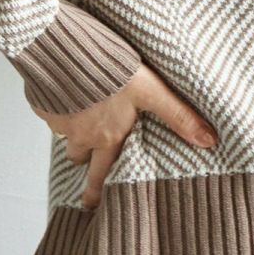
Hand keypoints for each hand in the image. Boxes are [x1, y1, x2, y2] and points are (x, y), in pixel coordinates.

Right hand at [29, 62, 219, 209]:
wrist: (68, 49)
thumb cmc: (111, 68)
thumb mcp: (151, 91)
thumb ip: (178, 115)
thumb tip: (209, 141)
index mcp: (107, 137)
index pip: (103, 173)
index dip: (99, 189)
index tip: (94, 205)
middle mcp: (81, 135)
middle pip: (79, 159)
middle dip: (83, 170)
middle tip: (83, 188)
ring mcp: (59, 120)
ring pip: (65, 135)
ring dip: (73, 133)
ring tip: (80, 125)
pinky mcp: (44, 102)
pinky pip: (50, 112)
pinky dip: (58, 108)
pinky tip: (67, 94)